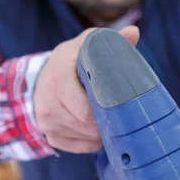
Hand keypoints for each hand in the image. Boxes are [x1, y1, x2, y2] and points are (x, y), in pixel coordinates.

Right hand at [33, 25, 139, 152]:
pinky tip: (99, 130)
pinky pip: (78, 147)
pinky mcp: (49, 136)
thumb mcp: (89, 44)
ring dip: (100, 133)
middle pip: (86, 125)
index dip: (107, 110)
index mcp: (57, 76)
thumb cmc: (74, 58)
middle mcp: (47, 101)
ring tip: (112, 121)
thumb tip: (134, 32)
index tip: (123, 106)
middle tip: (123, 116)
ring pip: (84, 137)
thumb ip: (111, 40)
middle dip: (107, 122)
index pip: (85, 108)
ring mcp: (46, 121)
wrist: (45, 75)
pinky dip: (92, 142)